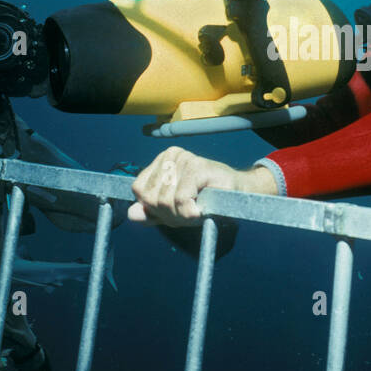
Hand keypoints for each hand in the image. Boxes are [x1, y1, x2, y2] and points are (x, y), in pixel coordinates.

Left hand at [128, 147, 276, 226]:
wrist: (239, 196)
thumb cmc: (205, 201)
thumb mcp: (174, 210)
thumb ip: (152, 212)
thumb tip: (131, 214)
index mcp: (160, 162)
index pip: (139, 190)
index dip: (153, 208)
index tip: (173, 211)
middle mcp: (170, 155)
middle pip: (151, 197)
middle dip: (168, 214)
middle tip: (188, 212)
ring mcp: (185, 159)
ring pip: (164, 200)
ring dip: (181, 215)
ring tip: (196, 209)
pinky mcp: (198, 166)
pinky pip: (181, 199)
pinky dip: (190, 212)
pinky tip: (201, 209)